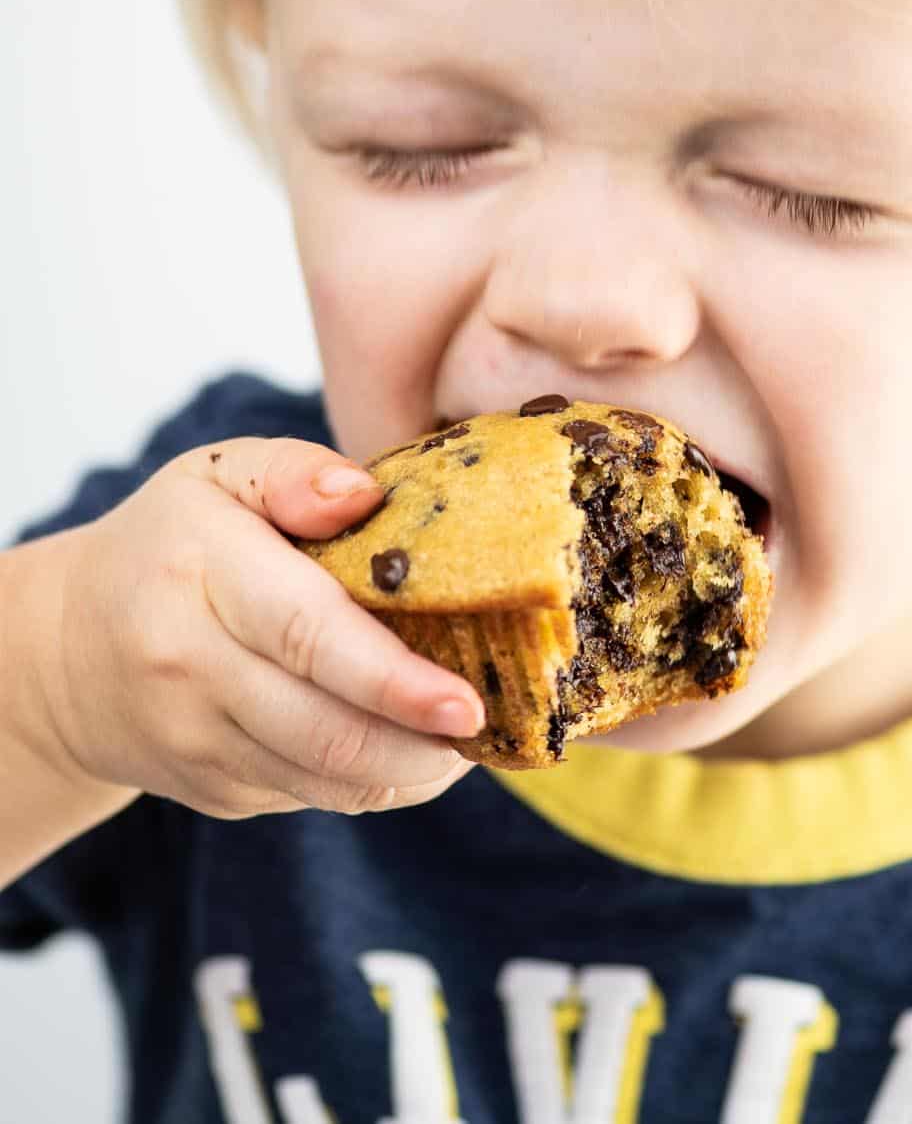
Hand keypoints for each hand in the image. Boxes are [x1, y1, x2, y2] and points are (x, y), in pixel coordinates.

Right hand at [39, 437, 483, 819]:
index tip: (468, 703)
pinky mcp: (217, 790)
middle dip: (421, 742)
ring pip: (327, 778)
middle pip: (326, 728)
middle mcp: (193, 670)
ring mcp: (200, 743)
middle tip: (491, 726)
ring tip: (470, 737)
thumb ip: (292, 471)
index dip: (394, 679)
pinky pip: (314, 795)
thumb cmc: (171, 544)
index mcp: (202, 576)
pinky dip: (378, 779)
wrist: (66, 648)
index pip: (308, 636)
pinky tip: (418, 745)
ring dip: (412, 767)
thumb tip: (364, 492)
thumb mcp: (217, 475)